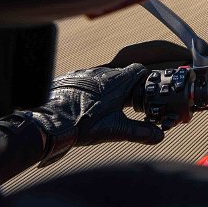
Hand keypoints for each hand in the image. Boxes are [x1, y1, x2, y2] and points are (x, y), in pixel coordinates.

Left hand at [27, 63, 164, 164]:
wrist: (48, 123)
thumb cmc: (82, 125)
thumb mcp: (114, 130)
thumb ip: (139, 132)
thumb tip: (159, 136)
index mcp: (117, 82)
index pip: (138, 70)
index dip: (145, 80)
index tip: (145, 91)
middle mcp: (102, 73)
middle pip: (121, 74)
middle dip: (127, 86)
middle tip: (127, 102)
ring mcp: (84, 74)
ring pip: (103, 76)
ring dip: (108, 87)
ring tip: (106, 104)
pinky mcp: (69, 79)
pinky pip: (85, 79)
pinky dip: (90, 89)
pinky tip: (86, 103)